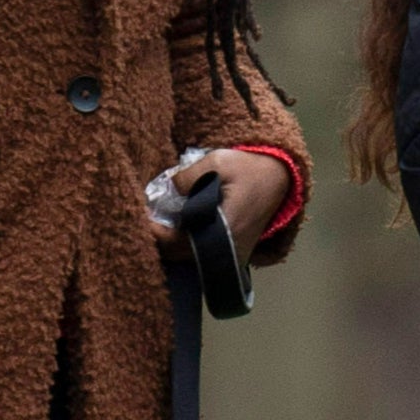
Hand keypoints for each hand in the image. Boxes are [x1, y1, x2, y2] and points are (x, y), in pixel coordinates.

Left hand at [147, 145, 293, 244]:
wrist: (280, 176)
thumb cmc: (249, 167)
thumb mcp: (217, 161)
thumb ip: (187, 176)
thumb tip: (166, 191)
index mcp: (225, 227)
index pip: (177, 242)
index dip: (154, 232)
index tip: (139, 216)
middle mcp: (230, 247)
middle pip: (181, 256)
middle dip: (158, 240)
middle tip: (142, 220)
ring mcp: (234, 253)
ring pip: (191, 258)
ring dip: (171, 244)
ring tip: (156, 223)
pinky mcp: (235, 251)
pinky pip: (202, 256)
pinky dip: (185, 245)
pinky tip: (175, 228)